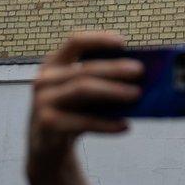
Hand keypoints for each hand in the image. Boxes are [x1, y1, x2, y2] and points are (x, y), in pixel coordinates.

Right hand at [27, 32, 142, 178]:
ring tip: (137, 94)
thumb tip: (142, 76)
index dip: (99, 39)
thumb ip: (105, 81)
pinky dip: (106, 124)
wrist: (49, 145)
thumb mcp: (86, 92)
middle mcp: (45, 79)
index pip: (75, 42)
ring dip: (113, 91)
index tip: (124, 43)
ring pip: (82, 89)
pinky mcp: (47, 124)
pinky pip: (82, 121)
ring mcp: (43, 101)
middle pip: (85, 69)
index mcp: (56, 63)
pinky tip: (125, 125)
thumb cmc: (74, 111)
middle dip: (115, 69)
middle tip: (141, 71)